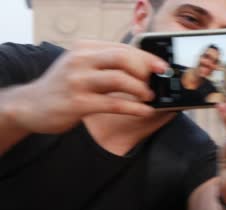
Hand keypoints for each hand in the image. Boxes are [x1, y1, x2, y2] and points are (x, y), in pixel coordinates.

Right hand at [2, 40, 166, 133]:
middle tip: (158, 79)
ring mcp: (78, 81)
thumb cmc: (63, 86)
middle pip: (122, 58)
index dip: (146, 57)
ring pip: (119, 80)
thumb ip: (105, 63)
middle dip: (145, 69)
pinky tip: (144, 111)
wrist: (31, 105)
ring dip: (141, 89)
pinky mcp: (78, 103)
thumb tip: (141, 67)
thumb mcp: (80, 65)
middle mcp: (80, 61)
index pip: (122, 48)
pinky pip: (114, 104)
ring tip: (150, 96)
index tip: (161, 66)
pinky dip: (134, 107)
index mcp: (84, 49)